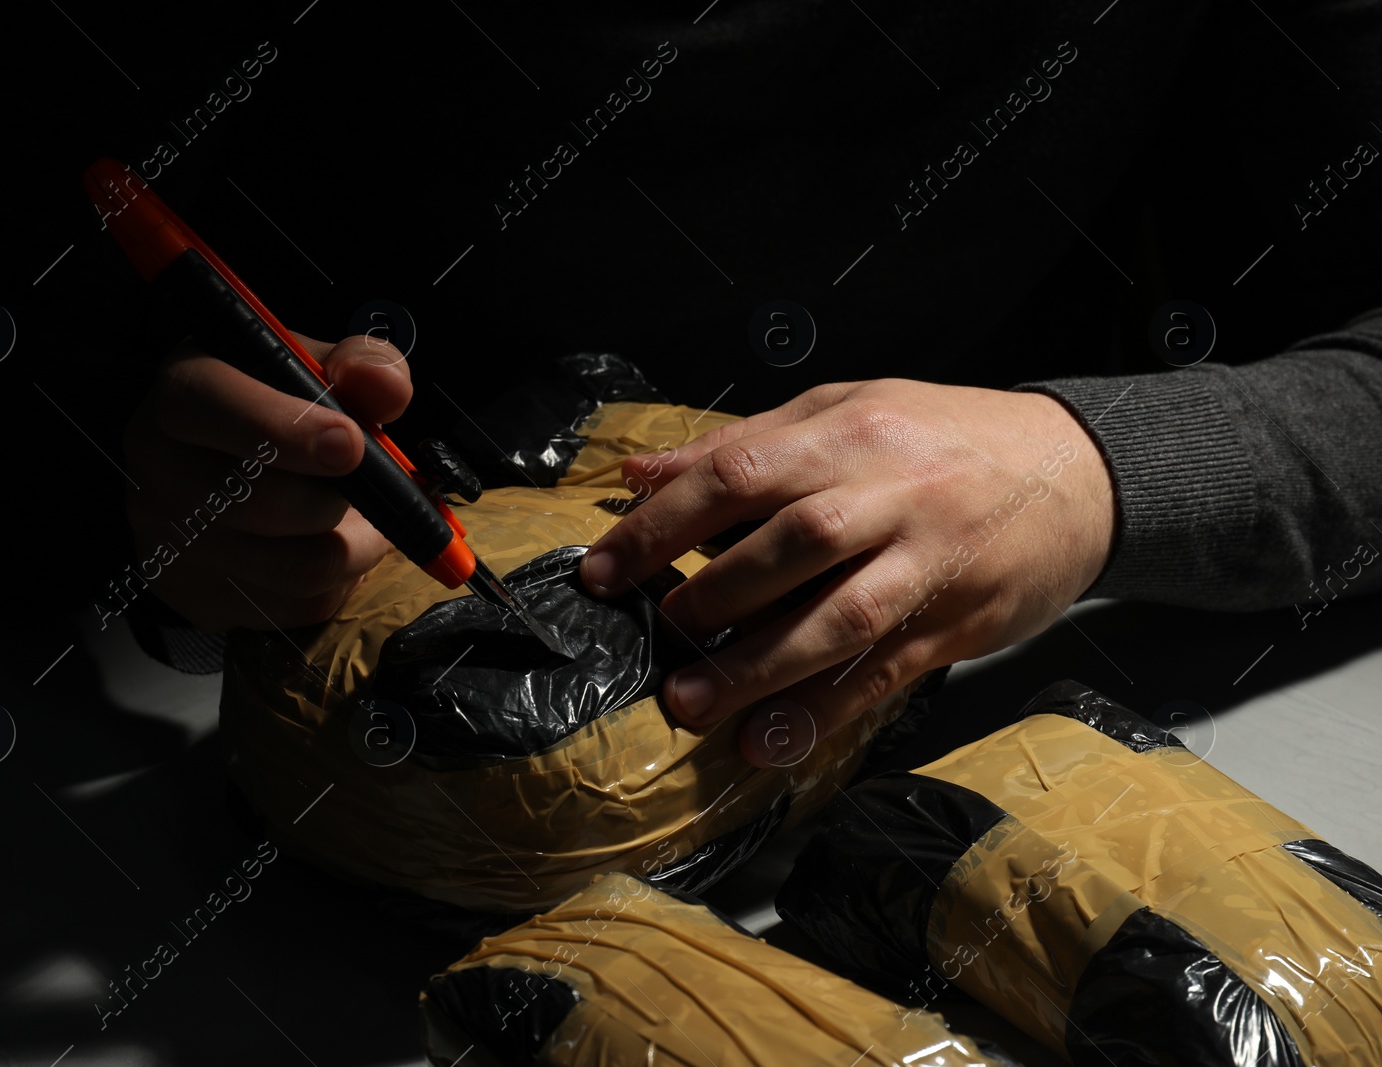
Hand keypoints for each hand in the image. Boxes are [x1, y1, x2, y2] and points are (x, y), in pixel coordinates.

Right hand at [121, 330, 409, 631]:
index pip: (213, 408)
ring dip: (354, 549)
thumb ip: (359, 365)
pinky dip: (337, 584)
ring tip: (361, 522)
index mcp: (182, 393)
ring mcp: (169, 543)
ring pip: (295, 569)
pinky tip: (328, 547)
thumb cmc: (278, 409)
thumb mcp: (313, 368)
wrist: (223, 468)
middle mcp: (159, 468)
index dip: (285, 429)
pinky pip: (299, 608)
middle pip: (262, 504)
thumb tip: (387, 387)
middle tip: (369, 488)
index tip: (351, 445)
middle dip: (339, 501)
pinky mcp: (198, 599)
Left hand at [580, 379, 1115, 766]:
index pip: (738, 473)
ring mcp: (927, 562)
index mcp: (849, 432)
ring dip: (758, 667)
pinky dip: (824, 711)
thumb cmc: (947, 438)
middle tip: (657, 630)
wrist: (1081, 470)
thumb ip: (744, 442)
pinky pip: (885, 672)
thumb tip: (640, 472)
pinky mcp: (957, 623)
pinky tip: (771, 742)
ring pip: (838, 617)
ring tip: (691, 704)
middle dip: (710, 593)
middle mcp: (890, 493)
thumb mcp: (848, 409)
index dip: (661, 523)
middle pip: (788, 542)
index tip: (603, 568)